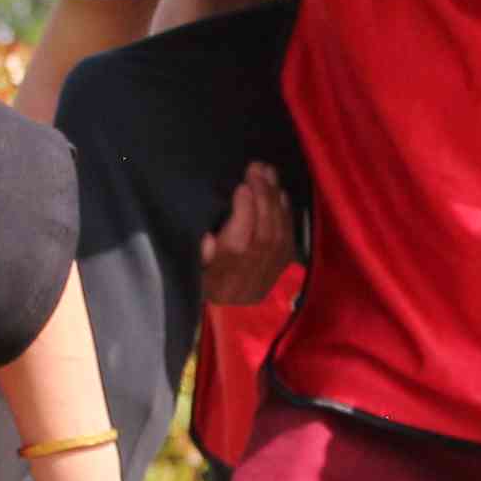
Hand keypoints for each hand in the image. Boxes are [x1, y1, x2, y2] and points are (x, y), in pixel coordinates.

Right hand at [196, 163, 300, 307]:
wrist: (226, 312)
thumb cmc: (203, 279)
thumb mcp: (191, 270)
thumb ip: (198, 256)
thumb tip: (208, 240)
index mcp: (224, 273)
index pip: (241, 239)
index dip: (245, 211)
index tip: (242, 185)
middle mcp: (250, 273)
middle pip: (263, 231)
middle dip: (263, 196)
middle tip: (258, 168)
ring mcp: (268, 272)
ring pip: (279, 234)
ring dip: (276, 200)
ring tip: (269, 173)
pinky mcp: (280, 268)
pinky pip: (289, 240)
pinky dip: (287, 215)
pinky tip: (282, 194)